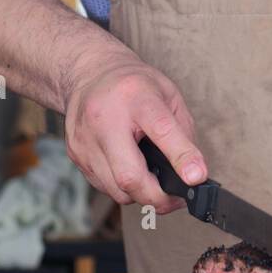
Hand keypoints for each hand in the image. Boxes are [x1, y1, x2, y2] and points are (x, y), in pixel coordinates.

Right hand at [64, 58, 205, 212]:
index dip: (181, 157)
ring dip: (139, 193)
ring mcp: (85, 139)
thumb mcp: (168, 95)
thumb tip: (194, 172)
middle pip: (130, 176)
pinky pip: (103, 186)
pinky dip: (121, 186)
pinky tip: (129, 168)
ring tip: (152, 181)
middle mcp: (105, 118)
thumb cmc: (133, 85)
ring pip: (116, 190)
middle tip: (175, 199)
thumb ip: (183, 132)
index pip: (161, 130)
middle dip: (157, 197)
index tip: (196, 178)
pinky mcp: (75, 154)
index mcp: (136, 96)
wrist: (89, 73)